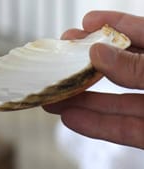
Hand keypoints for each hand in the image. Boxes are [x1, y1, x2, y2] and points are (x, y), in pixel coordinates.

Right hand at [43, 11, 143, 148]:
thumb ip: (138, 67)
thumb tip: (99, 53)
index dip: (117, 24)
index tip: (87, 21)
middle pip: (124, 69)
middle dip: (91, 64)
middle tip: (62, 56)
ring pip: (118, 103)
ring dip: (83, 100)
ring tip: (51, 96)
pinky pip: (124, 130)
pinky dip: (96, 126)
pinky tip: (70, 119)